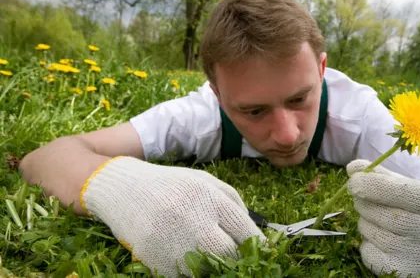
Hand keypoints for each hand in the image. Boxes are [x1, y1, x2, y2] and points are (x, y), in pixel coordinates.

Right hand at [80, 156, 264, 276]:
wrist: (123, 190)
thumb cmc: (171, 185)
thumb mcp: (205, 182)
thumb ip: (233, 203)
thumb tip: (255, 232)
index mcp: (209, 199)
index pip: (245, 231)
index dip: (258, 245)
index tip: (263, 252)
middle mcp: (194, 221)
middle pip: (230, 255)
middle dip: (236, 257)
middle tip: (233, 254)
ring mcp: (173, 243)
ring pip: (208, 269)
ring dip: (211, 265)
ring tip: (204, 249)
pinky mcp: (156, 262)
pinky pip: (183, 275)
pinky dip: (188, 269)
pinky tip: (183, 252)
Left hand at [345, 159, 419, 276]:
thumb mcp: (410, 183)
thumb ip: (381, 174)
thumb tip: (352, 168)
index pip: (400, 192)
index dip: (372, 184)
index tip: (354, 180)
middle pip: (384, 214)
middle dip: (364, 202)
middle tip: (361, 197)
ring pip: (373, 233)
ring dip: (365, 221)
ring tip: (375, 217)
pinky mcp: (407, 272)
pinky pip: (370, 255)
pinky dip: (366, 243)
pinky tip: (378, 236)